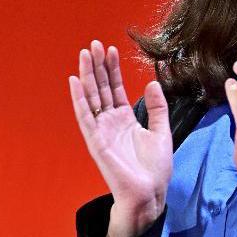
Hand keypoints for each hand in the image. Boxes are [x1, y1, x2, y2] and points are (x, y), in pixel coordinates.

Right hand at [68, 40, 171, 236]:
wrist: (150, 193)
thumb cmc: (155, 168)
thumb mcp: (161, 131)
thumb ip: (157, 108)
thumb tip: (152, 83)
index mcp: (124, 119)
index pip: (115, 88)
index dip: (112, 69)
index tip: (111, 49)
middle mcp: (109, 122)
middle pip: (100, 88)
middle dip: (97, 66)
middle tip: (94, 44)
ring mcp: (101, 130)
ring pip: (91, 97)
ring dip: (86, 76)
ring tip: (84, 54)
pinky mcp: (95, 141)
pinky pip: (85, 116)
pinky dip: (78, 99)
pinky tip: (74, 81)